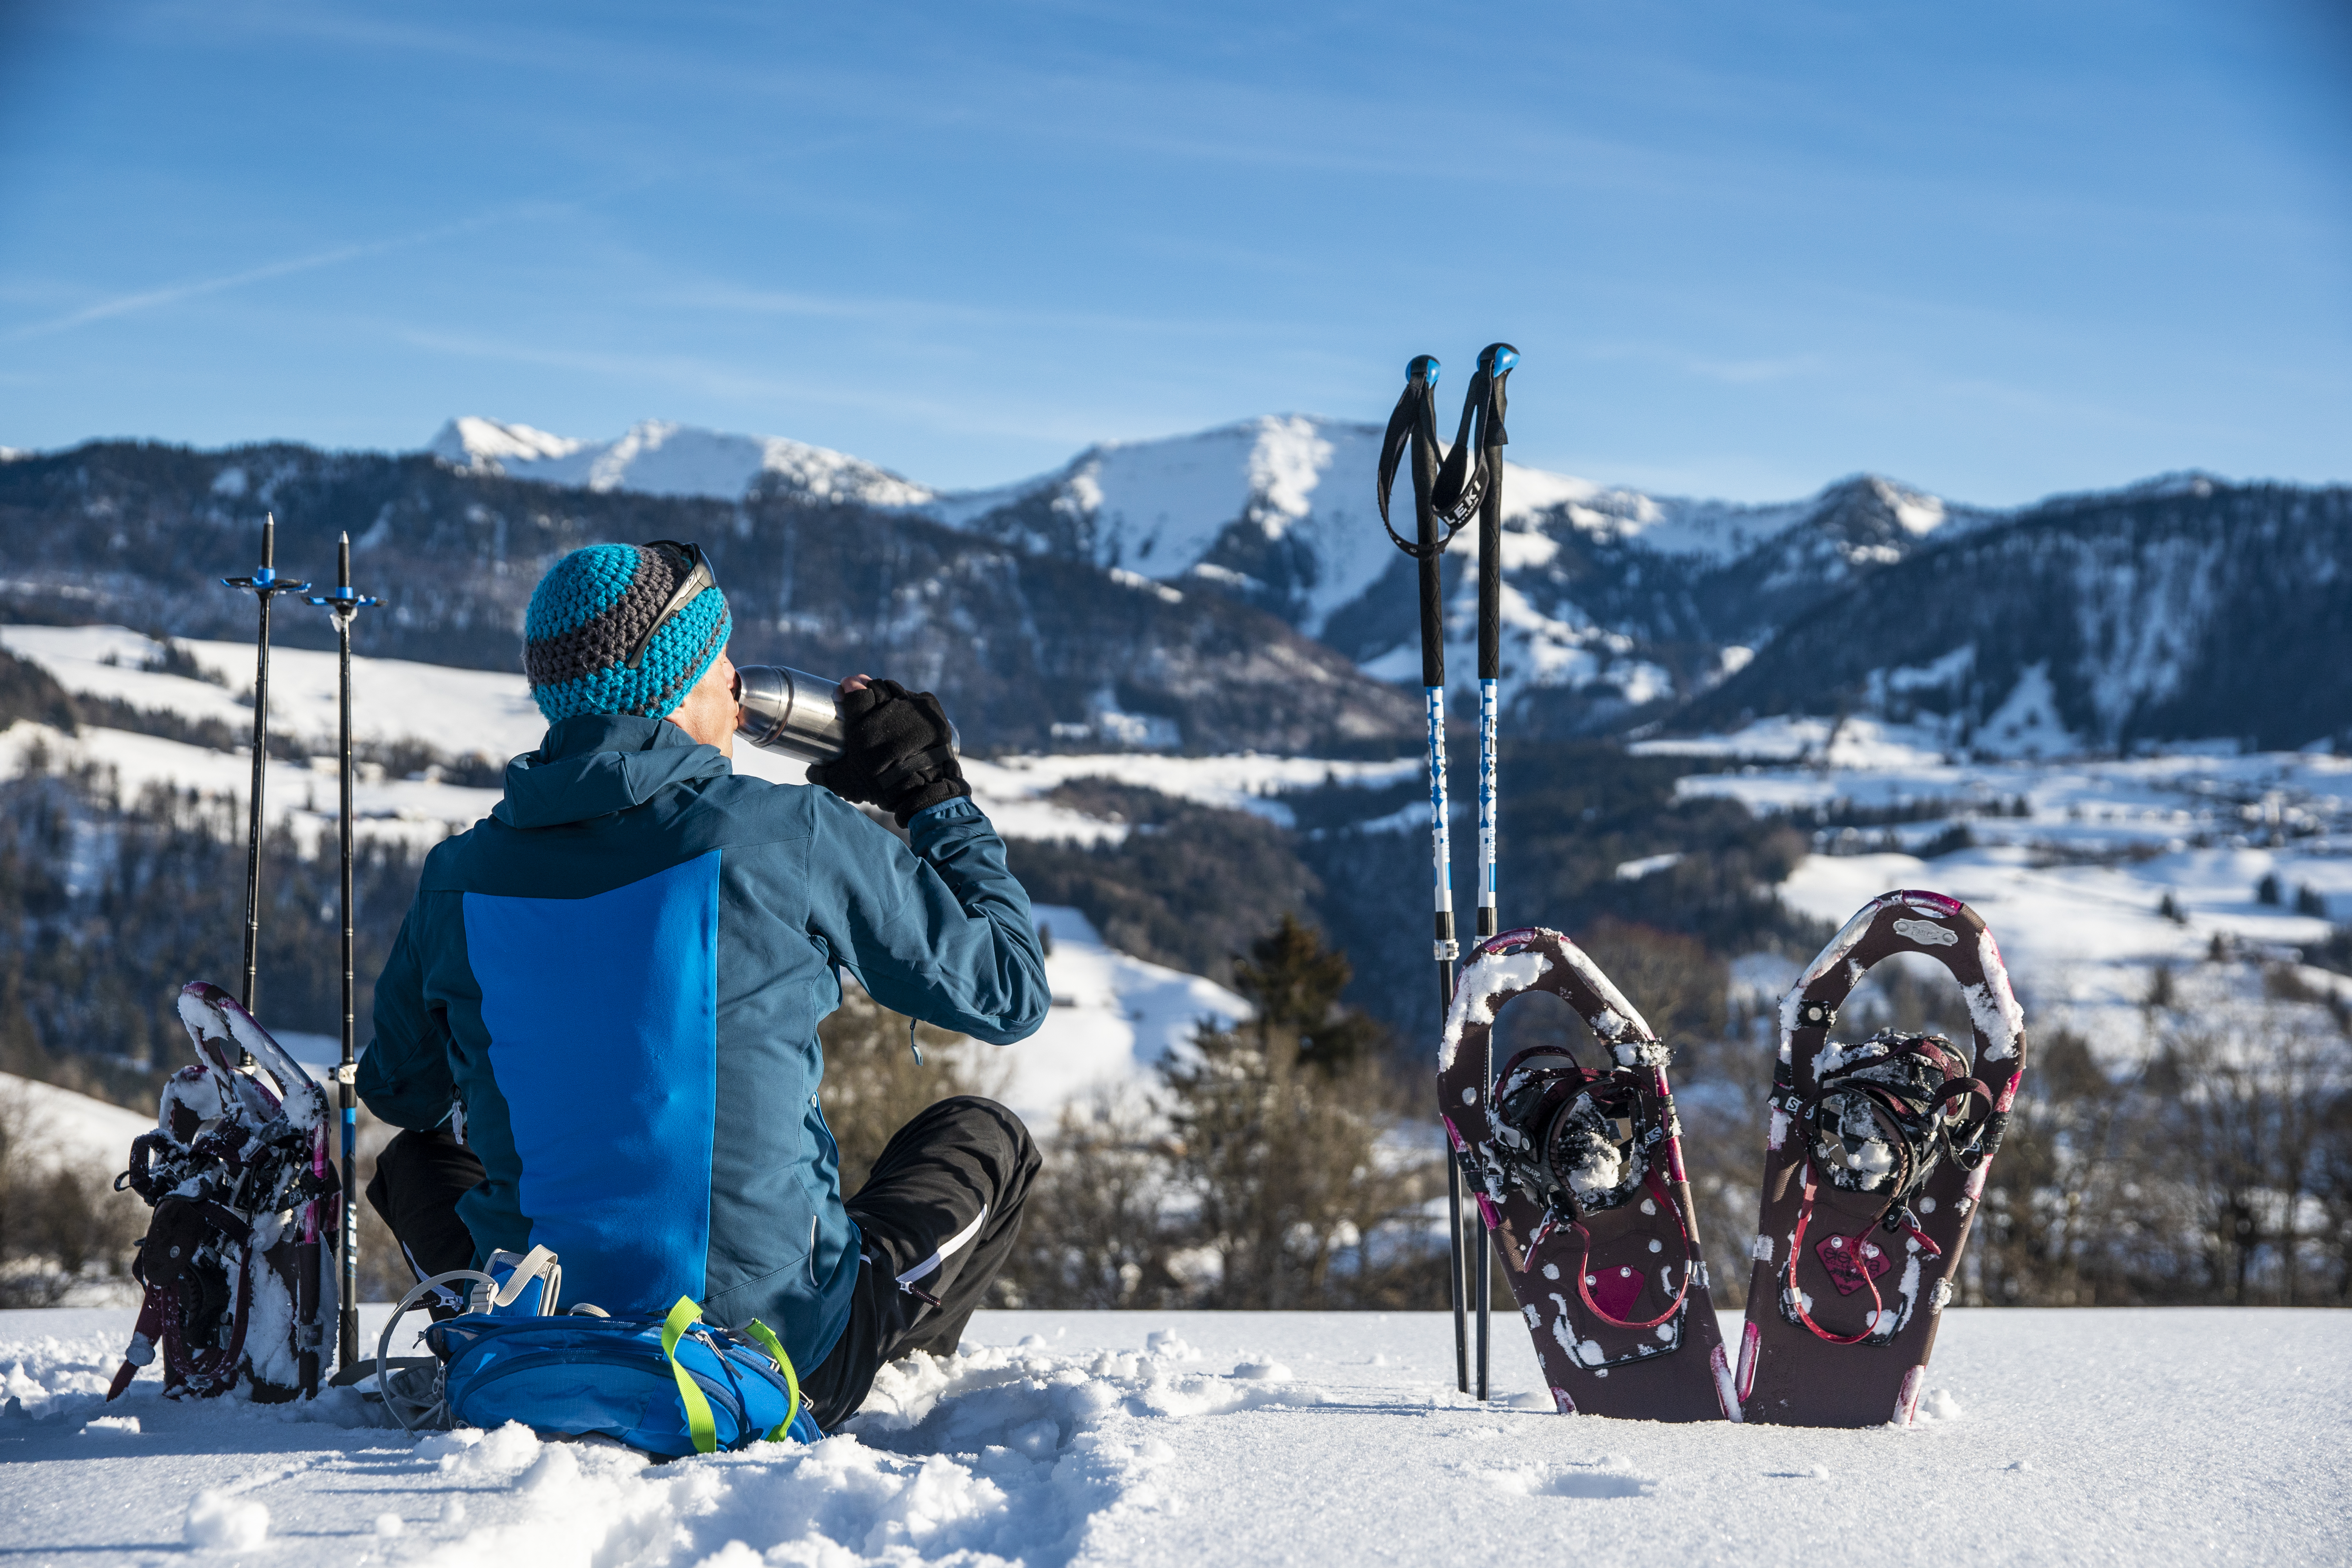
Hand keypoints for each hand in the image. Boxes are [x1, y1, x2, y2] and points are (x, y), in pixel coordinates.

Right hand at [805, 677, 969, 826]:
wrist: (924, 790)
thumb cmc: (883, 786)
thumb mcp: (848, 783)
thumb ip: (825, 775)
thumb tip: (810, 771)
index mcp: (865, 724)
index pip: (857, 689)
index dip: (851, 685)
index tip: (848, 686)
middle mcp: (889, 711)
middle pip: (876, 686)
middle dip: (868, 687)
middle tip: (864, 695)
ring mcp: (912, 708)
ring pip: (896, 689)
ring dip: (888, 693)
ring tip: (885, 704)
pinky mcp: (931, 711)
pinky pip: (917, 697)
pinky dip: (910, 701)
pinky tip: (906, 710)